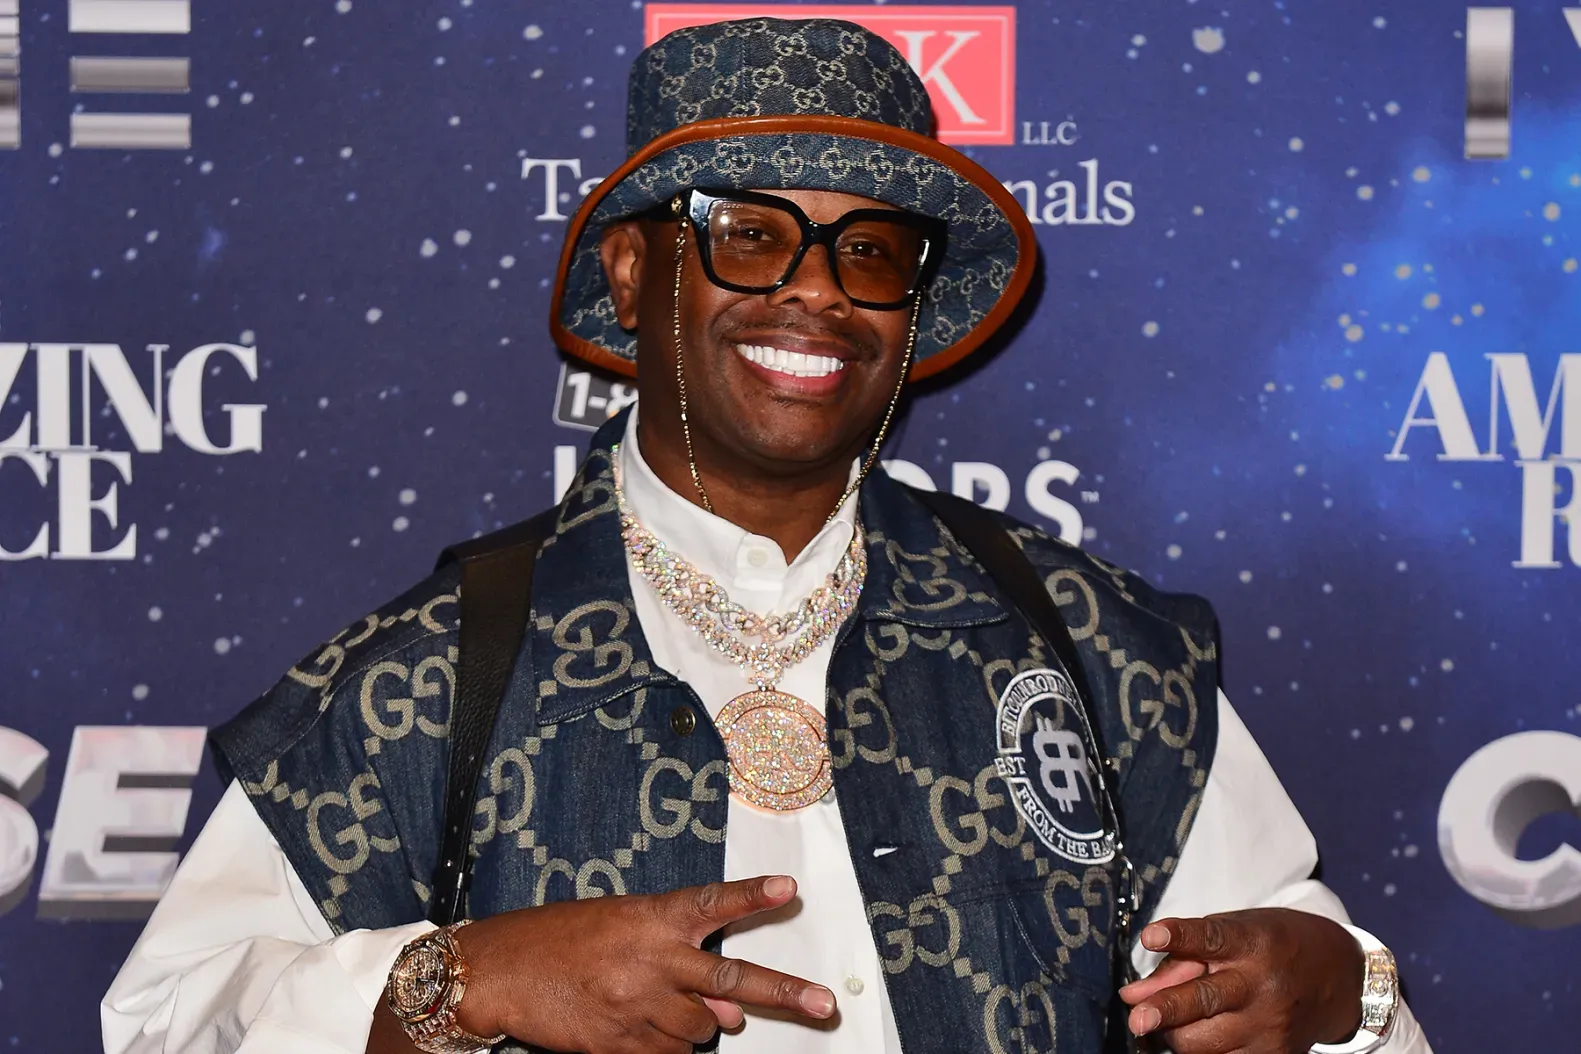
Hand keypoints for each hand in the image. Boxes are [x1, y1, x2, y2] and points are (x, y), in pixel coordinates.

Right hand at [451, 875, 834, 1053]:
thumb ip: (679, 963)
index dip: (752, 896)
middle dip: (783, 993)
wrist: (500, 972)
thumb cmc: (563, 940)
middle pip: (730, 980)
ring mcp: (637, 1005)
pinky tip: (646, 1029)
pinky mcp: (619, 1044)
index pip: (712, 903)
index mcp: (652, 917)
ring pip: (702, 1031)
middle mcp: (652, 960)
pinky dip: (671, 1049)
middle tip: (824, 1004)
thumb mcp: (622, 928)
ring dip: (699, 1026)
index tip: (788, 890)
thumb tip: (729, 1019)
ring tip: (661, 1005)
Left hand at [1118, 908, 1364, 1053]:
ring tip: (1164, 1021)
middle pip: (1204, 1000)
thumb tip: (1133, 995)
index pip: (1211, 938)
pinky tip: (1191, 1037)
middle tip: (1137, 1018)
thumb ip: (1181, 959)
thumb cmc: (1272, 945)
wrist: (1336, 975)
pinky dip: (1199, 1052)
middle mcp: (1263, 985)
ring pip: (1205, 1042)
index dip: (1179, 936)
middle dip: (1166, 1011)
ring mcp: (1271, 1025)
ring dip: (1174, 1035)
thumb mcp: (1233, 933)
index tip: (1151, 936)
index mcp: (1252, 943)